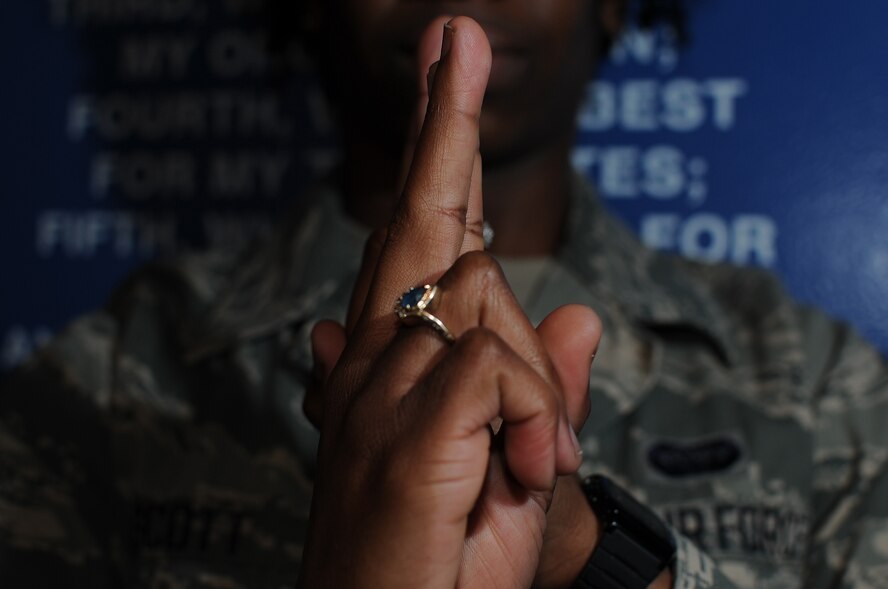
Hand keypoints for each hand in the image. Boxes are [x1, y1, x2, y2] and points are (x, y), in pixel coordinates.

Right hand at [300, 16, 600, 588]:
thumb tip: (578, 313)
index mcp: (395, 372)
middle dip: (445, 126)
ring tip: (524, 472)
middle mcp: (373, 368)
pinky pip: (498, 367)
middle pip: (424, 224)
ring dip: (538, 392)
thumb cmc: (447, 571)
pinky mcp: (398, 431)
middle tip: (456, 36)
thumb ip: (542, 390)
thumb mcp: (524, 474)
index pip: (420, 240)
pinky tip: (517, 476)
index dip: (437, 150)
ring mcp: (377, 396)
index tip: (448, 65)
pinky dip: (536, 425)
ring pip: (489, 306)